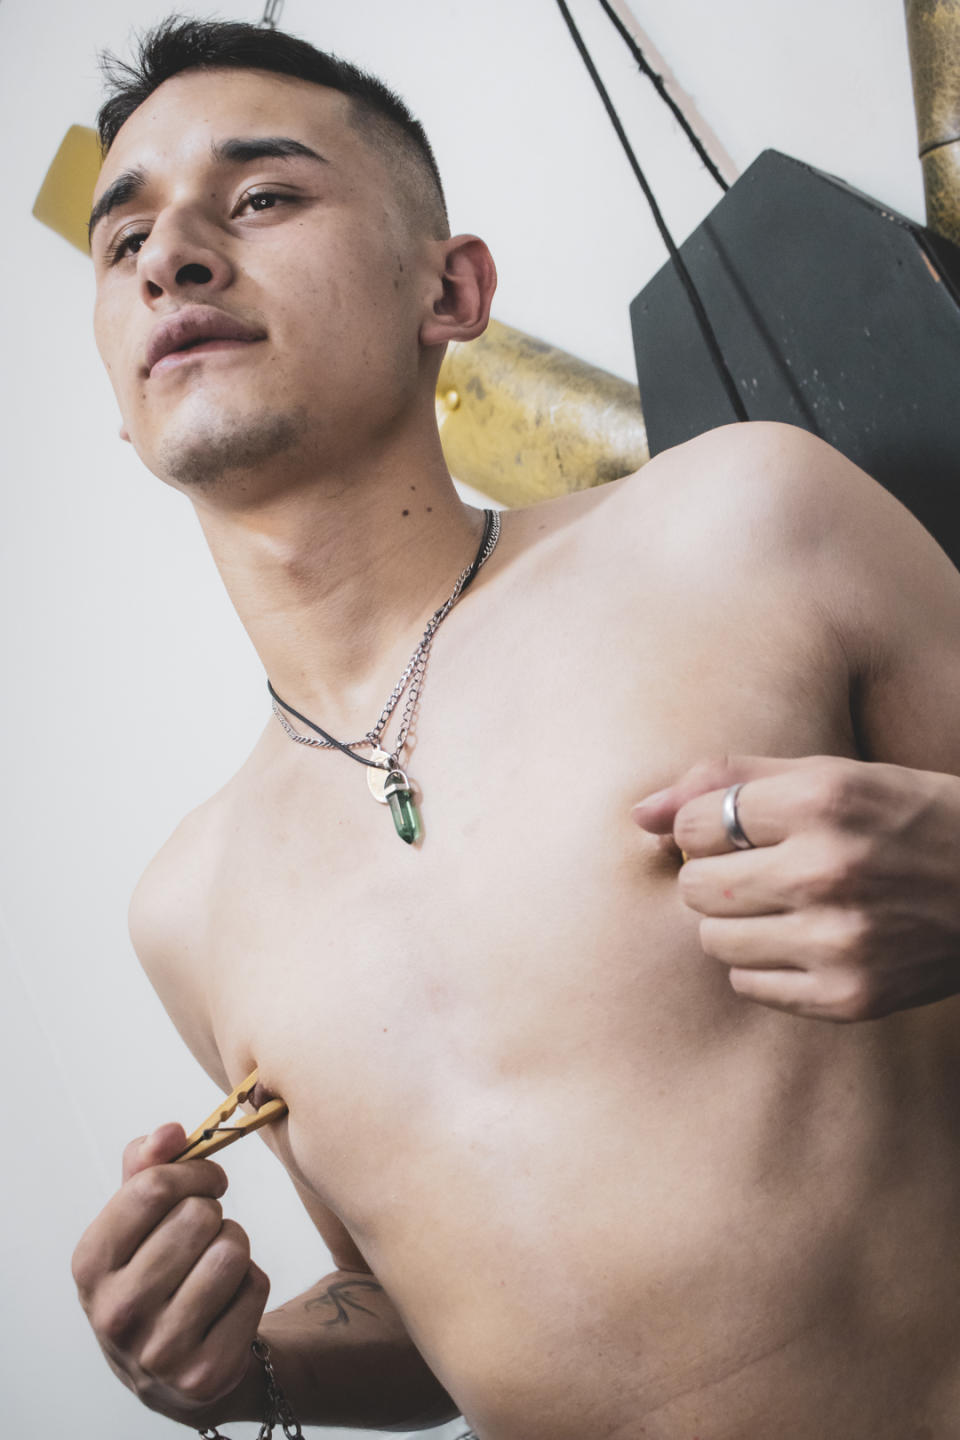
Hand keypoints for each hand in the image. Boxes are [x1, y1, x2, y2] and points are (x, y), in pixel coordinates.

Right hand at [71, 1123, 269, 1421]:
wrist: (174, 1368)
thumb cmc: (154, 1271)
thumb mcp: (135, 1220)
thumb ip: (145, 1164)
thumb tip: (170, 1132)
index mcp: (90, 1265)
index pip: (152, 1186)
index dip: (194, 1171)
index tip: (209, 1180)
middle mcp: (116, 1313)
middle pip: (198, 1215)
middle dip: (213, 1213)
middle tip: (206, 1232)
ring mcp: (159, 1349)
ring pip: (232, 1249)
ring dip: (235, 1245)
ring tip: (215, 1265)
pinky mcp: (205, 1372)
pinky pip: (255, 1286)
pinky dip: (251, 1284)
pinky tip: (226, 1304)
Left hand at [632, 754, 959, 1021]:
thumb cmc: (904, 818)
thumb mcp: (829, 775)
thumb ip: (728, 780)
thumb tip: (638, 813)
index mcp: (821, 801)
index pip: (692, 826)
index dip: (706, 828)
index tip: (739, 831)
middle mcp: (828, 871)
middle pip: (696, 886)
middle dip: (716, 875)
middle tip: (763, 868)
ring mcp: (841, 941)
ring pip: (713, 939)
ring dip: (735, 921)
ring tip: (786, 904)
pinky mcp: (850, 997)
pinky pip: (748, 984)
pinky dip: (764, 964)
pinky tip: (807, 939)